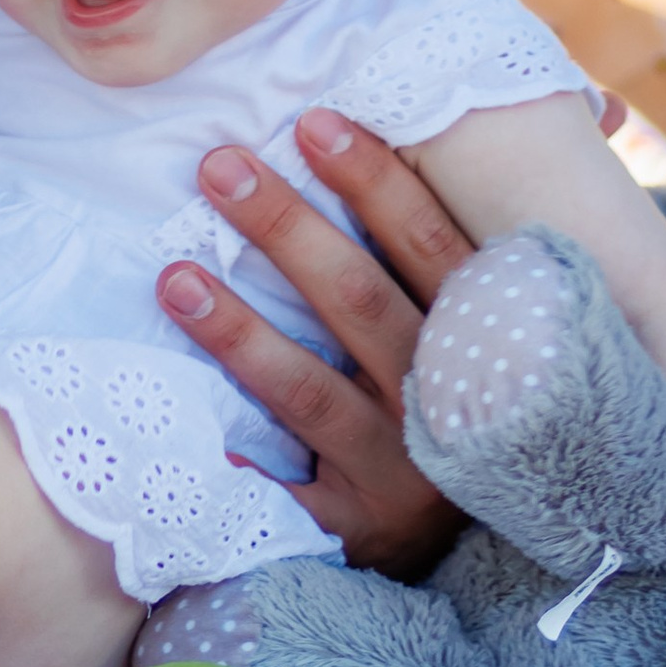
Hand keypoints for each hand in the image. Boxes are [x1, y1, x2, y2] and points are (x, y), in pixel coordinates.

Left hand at [154, 108, 473, 575]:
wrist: (481, 545)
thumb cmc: (467, 399)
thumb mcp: (486, 327)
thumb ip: (456, 248)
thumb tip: (493, 121)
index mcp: (483, 340)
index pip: (429, 248)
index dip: (375, 184)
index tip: (312, 123)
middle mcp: (446, 404)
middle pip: (357, 304)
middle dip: (285, 230)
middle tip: (218, 166)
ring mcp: (400, 472)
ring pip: (309, 393)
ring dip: (238, 331)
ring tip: (172, 277)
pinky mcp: (353, 529)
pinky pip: (283, 498)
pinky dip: (237, 467)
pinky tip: (175, 426)